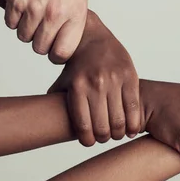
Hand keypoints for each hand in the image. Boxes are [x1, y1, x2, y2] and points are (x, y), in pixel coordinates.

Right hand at [4, 0, 87, 61]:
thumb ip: (75, 15)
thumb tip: (69, 36)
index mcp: (75, 12)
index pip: (63, 52)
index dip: (56, 53)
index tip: (54, 47)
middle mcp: (55, 13)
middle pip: (40, 47)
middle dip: (41, 41)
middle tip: (42, 28)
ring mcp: (34, 7)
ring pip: (24, 37)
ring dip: (27, 29)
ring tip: (33, 13)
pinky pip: (11, 23)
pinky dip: (14, 18)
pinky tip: (23, 4)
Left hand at [48, 11, 139, 145]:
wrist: (93, 38)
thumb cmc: (78, 64)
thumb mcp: (64, 81)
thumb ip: (57, 101)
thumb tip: (45, 122)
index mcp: (78, 87)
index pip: (83, 126)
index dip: (88, 140)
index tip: (90, 141)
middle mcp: (96, 83)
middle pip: (102, 126)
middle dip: (103, 138)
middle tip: (105, 137)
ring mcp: (114, 79)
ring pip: (119, 120)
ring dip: (118, 133)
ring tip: (117, 133)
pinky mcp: (130, 75)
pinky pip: (133, 106)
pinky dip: (133, 123)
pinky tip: (131, 128)